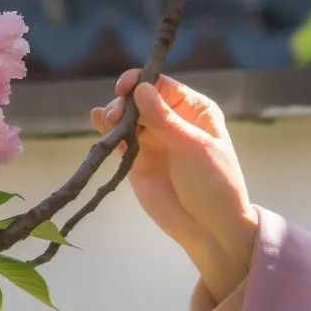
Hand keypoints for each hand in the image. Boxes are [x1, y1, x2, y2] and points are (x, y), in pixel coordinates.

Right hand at [92, 71, 257, 302]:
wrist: (210, 228)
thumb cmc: (213, 183)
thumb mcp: (193, 147)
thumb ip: (164, 119)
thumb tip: (140, 88)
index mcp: (194, 110)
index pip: (162, 85)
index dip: (141, 82)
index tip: (124, 87)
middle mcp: (172, 120)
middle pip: (140, 98)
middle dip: (124, 101)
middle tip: (114, 116)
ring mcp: (153, 140)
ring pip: (127, 117)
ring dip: (114, 114)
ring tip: (108, 122)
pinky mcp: (137, 160)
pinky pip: (120, 139)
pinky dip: (107, 130)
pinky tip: (98, 121)